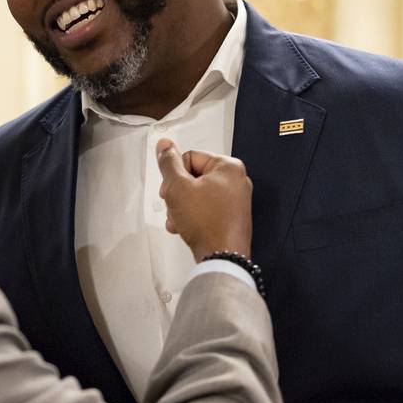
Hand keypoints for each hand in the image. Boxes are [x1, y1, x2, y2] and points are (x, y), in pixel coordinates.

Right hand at [156, 139, 251, 261]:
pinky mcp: (232, 217)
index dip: (174, 174)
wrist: (222, 258)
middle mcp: (237, 181)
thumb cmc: (206, 223)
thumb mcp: (178, 187)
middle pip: (193, 176)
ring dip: (182, 206)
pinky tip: (185, 227)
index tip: (170, 189)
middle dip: (178, 193)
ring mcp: (236, 201)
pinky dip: (193, 216)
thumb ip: (168, 163)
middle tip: (174, 205)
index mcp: (229, 167)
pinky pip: (207, 209)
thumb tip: (164, 145)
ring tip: (179, 220)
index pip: (189, 157)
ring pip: (198, 195)